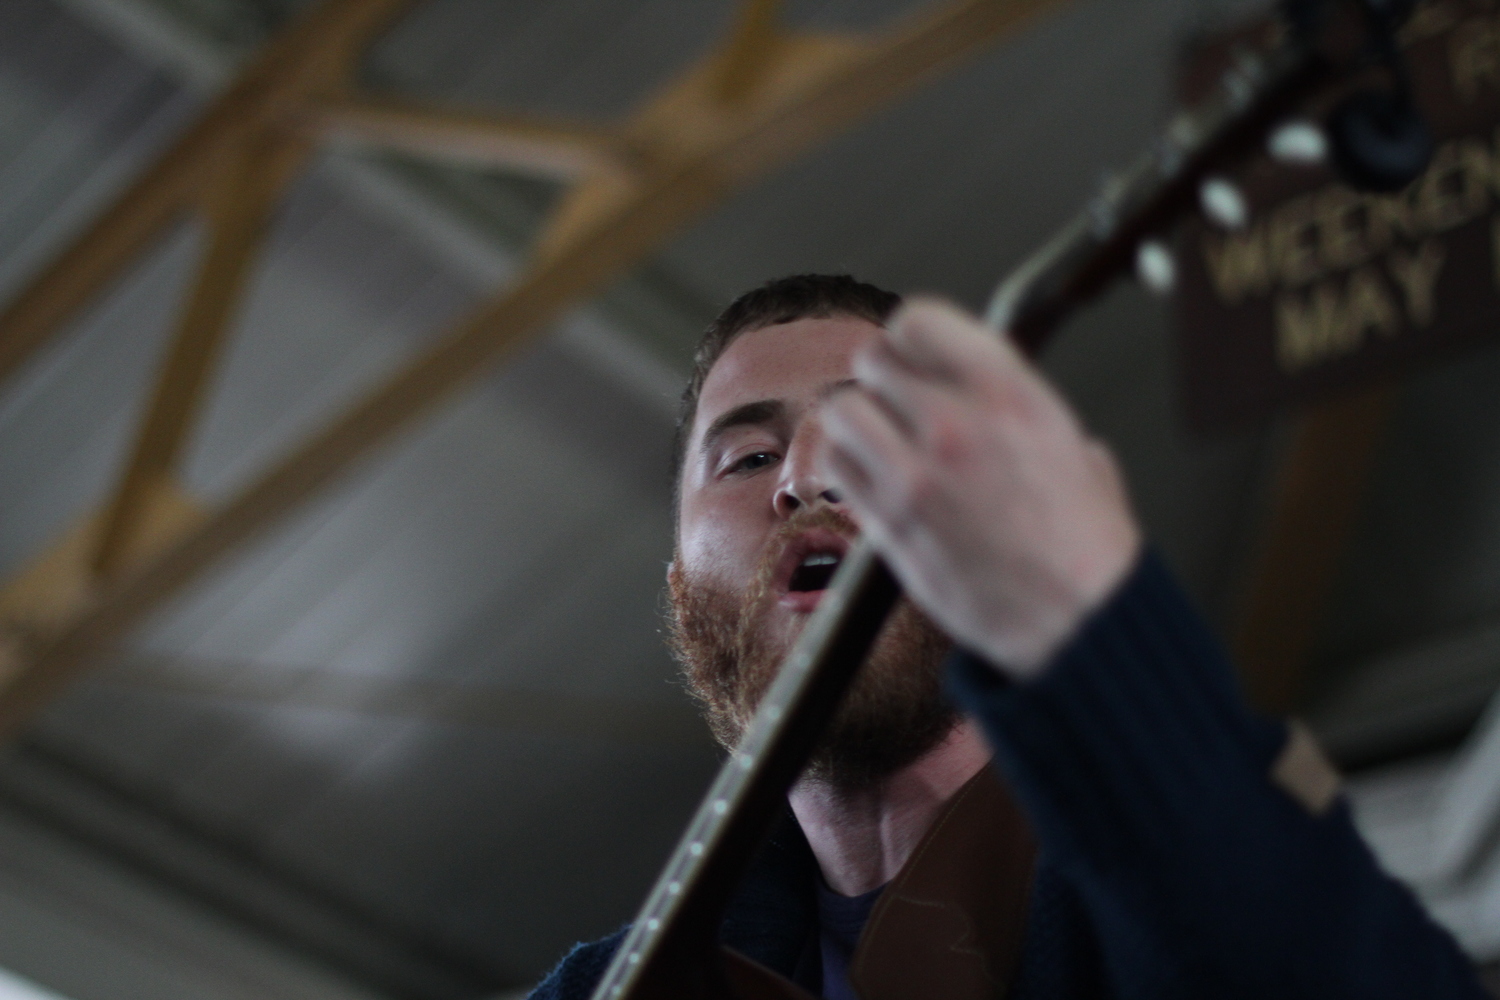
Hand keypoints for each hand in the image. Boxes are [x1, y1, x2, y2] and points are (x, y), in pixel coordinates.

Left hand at [818, 299, 1140, 678]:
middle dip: (882, 379)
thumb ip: (1024, 407)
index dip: (911, 337)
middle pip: (873, 360)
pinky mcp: (889, 522)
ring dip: (857, 421)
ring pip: (843, 410)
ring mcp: (916, 474)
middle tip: (895, 403)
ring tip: (879, 441)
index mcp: (1011, 393)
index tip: (914, 355)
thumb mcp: (1075, 445)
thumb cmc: (1085, 543)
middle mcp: (957, 424)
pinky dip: (845, 466)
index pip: (921, 321)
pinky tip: (870, 478)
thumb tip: (994, 392)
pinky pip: (836, 467)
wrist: (1075, 619)